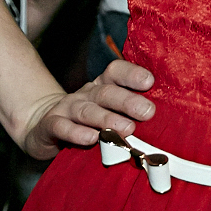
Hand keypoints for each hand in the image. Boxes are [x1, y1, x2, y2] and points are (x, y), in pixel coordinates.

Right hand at [18, 60, 155, 160]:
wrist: (43, 125)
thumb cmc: (88, 121)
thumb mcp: (108, 112)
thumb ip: (130, 114)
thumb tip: (167, 123)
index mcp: (103, 85)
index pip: (116, 71)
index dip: (132, 74)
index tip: (150, 82)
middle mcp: (86, 93)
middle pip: (106, 92)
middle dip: (128, 101)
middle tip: (148, 112)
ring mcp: (67, 107)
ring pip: (87, 110)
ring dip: (107, 119)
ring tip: (126, 129)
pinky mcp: (50, 125)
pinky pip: (62, 127)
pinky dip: (76, 133)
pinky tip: (90, 139)